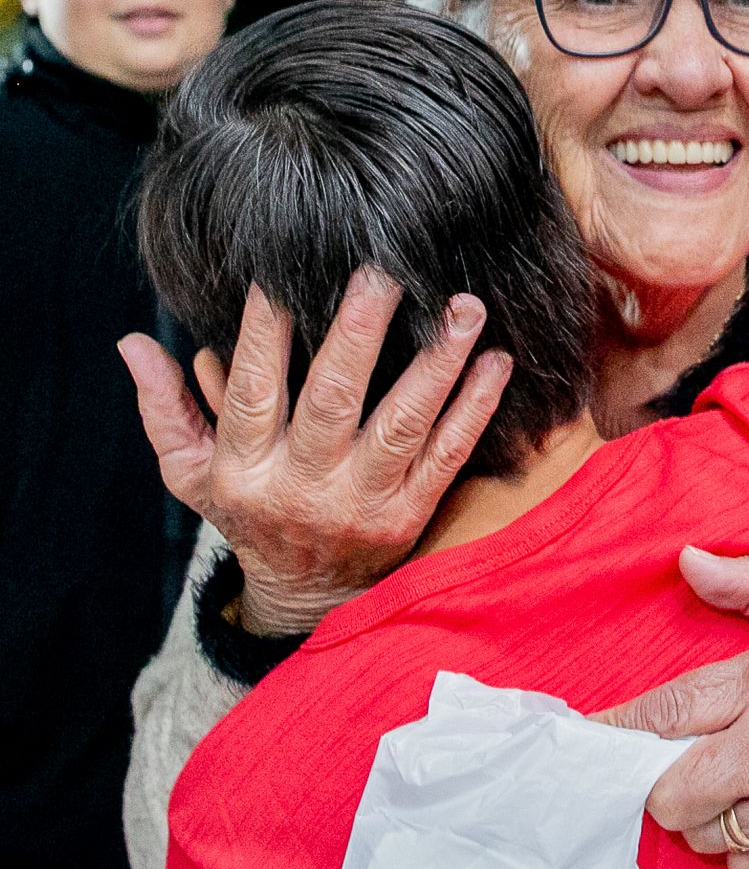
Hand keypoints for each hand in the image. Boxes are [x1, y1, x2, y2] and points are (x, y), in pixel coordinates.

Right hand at [116, 268, 512, 633]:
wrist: (306, 596)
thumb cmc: (249, 513)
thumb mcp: (192, 473)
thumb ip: (166, 409)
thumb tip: (132, 344)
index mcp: (246, 468)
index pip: (254, 391)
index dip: (266, 333)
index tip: (285, 273)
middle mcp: (304, 485)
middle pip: (333, 400)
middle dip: (359, 334)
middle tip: (384, 272)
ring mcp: (363, 502)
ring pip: (402, 424)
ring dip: (436, 364)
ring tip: (463, 308)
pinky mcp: (411, 515)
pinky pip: (448, 455)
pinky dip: (474, 407)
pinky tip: (496, 361)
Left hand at [594, 549, 748, 868]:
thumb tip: (689, 562)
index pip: (669, 712)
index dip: (619, 729)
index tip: (590, 737)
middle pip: (669, 792)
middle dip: (667, 782)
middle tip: (689, 766)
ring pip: (704, 835)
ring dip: (709, 816)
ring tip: (736, 789)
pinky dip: (746, 851)